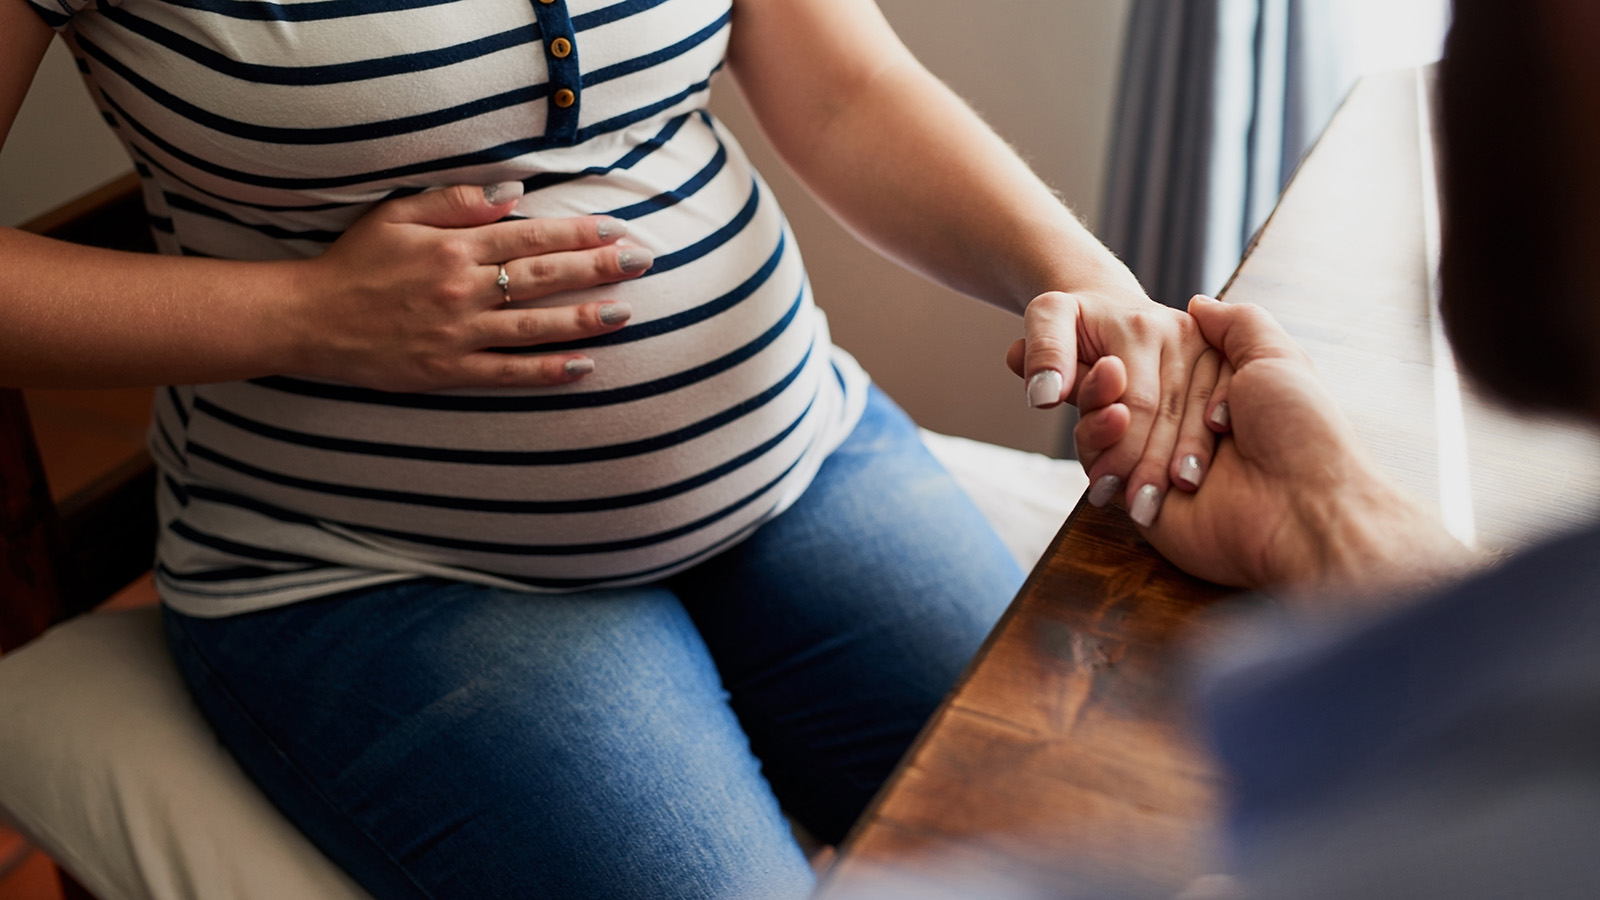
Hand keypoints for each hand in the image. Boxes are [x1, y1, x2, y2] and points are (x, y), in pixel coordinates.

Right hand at [290, 183, 650, 391]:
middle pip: (543, 277)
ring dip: (585, 319)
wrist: (309, 321)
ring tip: (626, 312)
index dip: (578, 233)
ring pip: (535, 326)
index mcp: (453, 247)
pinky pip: (509, 372)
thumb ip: (455, 202)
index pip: (530, 236)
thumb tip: (513, 193)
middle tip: (643, 263)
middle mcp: (462, 289)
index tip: (616, 230)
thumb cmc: (354, 262)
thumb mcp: (396, 215)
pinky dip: (548, 371)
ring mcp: (458, 334)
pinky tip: (585, 365)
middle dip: (598, 269)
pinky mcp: (450, 371)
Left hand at [1007, 284, 1221, 524]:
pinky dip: (1208, 446)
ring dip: (1177, 466)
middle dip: (1148, 468)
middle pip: (1169, 415)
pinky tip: (1194, 480)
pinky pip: (1221, 408)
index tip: (1101, 489)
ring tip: (1155, 507)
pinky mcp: (1222, 361)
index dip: (1119, 449)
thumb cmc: (1074, 321)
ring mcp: (1207, 348)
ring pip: (1197, 418)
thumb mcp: (1047, 320)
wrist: (1107, 303)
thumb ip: (1044, 354)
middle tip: (1135, 511)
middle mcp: (1181, 332)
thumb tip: (1045, 395)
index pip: (1137, 402)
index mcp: (1140, 325)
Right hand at [1129, 296, 1466, 594]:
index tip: (1141, 353)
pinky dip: (1099, 450)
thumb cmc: (1298, 430)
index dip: (1144, 358)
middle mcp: (1191, 435)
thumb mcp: (1276, 357)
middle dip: (1117, 385)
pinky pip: (1103, 472)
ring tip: (1116, 403)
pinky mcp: (1144, 505)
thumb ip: (1238, 325)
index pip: (1162, 371)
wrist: (1303, 510)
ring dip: (1105, 415)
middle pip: (1129, 400)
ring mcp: (1164, 471)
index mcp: (1222, 402)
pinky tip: (1113, 431)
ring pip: (1109, 433)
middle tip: (1113, 368)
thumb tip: (1198, 303)